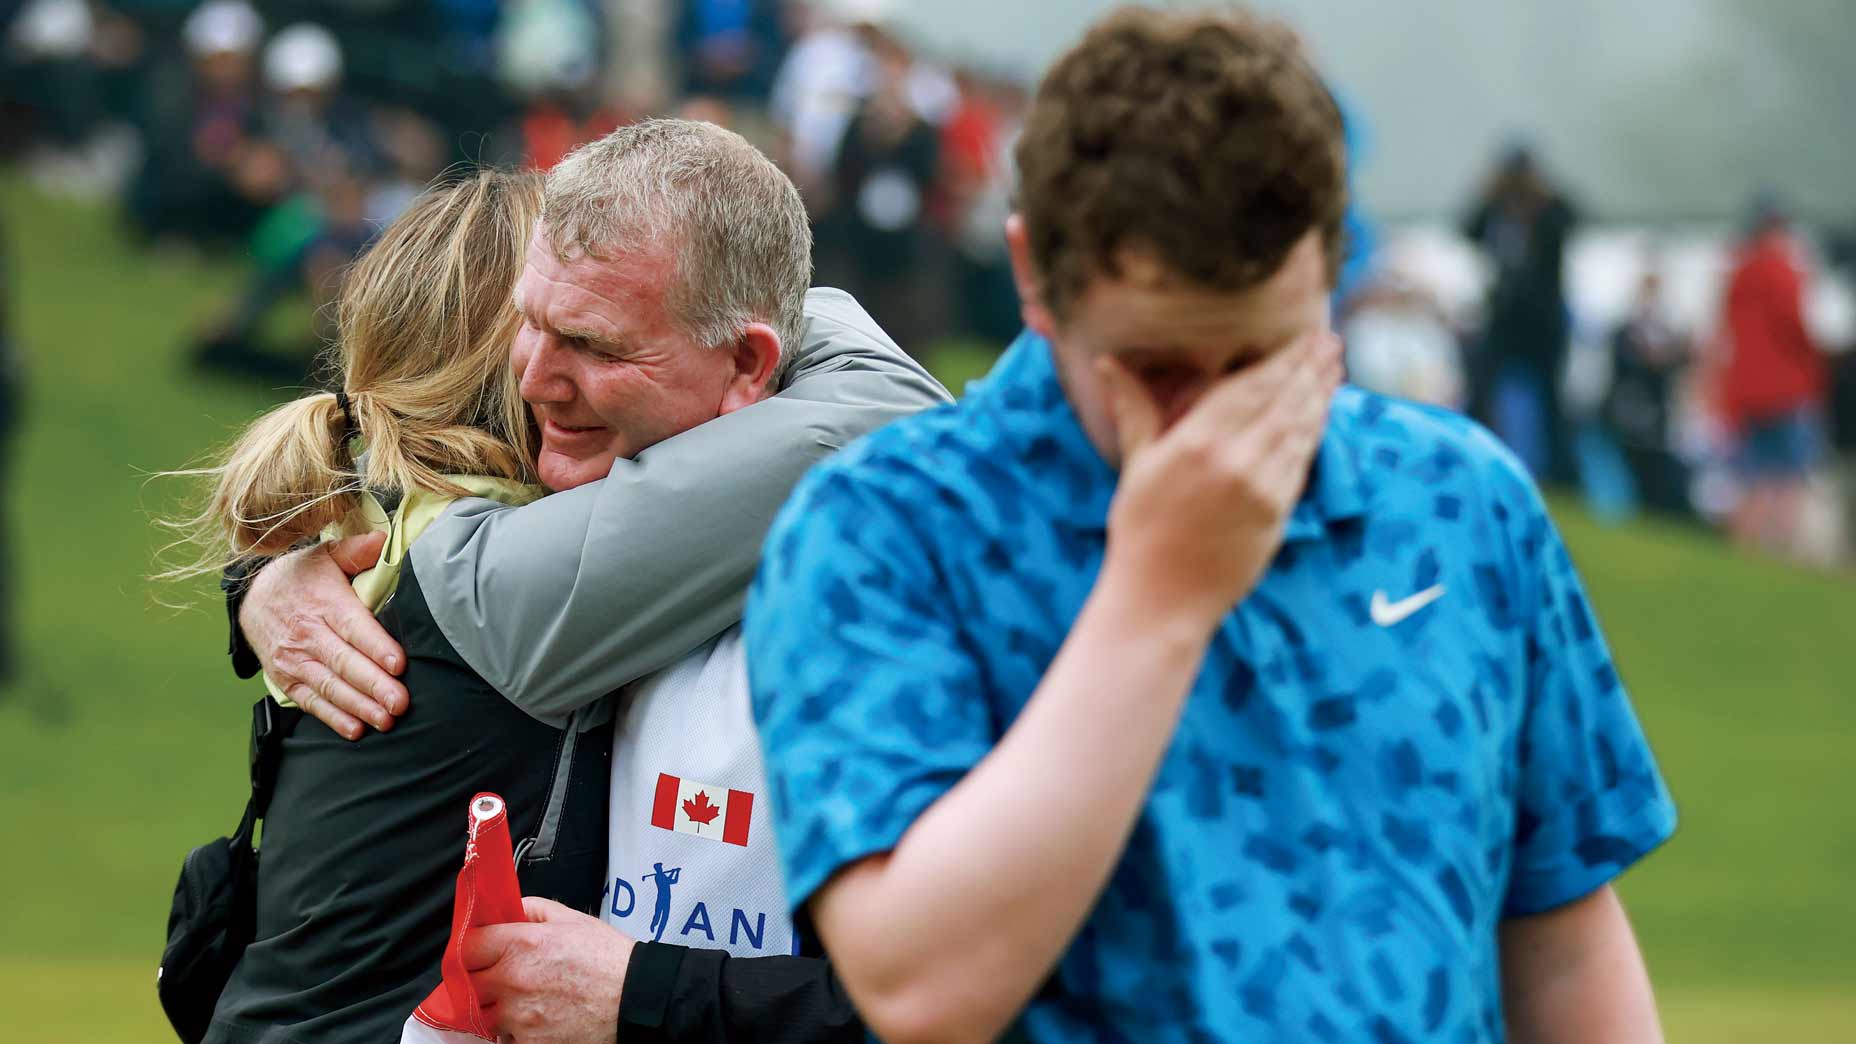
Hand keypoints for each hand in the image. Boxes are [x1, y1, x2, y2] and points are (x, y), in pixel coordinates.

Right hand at [239, 531, 406, 738]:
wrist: (252, 596)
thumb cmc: (303, 576)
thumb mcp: (326, 555)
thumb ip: (357, 551)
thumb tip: (383, 541)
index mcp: (324, 602)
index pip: (352, 626)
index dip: (376, 646)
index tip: (399, 664)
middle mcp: (307, 633)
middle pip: (343, 662)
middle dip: (373, 685)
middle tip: (399, 703)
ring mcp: (294, 659)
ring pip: (328, 686)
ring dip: (358, 706)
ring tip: (385, 721)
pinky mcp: (285, 678)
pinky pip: (310, 701)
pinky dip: (332, 717)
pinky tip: (356, 729)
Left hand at [463, 897, 636, 1043]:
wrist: (636, 1000)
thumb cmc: (609, 960)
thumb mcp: (571, 918)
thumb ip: (530, 908)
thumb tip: (506, 910)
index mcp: (521, 944)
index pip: (466, 946)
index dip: (472, 946)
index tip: (480, 950)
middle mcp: (513, 981)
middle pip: (466, 982)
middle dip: (479, 977)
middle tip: (499, 975)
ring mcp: (517, 1017)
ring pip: (482, 1013)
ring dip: (494, 1007)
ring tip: (521, 999)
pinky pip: (503, 1038)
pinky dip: (513, 1030)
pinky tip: (535, 1018)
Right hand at [1096, 333, 1341, 632]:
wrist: (1161, 598)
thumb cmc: (1140, 531)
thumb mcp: (1136, 464)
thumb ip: (1134, 408)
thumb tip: (1107, 361)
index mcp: (1196, 441)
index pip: (1250, 386)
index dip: (1282, 358)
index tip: (1304, 335)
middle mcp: (1235, 459)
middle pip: (1283, 400)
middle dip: (1310, 368)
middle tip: (1330, 340)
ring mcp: (1262, 487)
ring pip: (1300, 428)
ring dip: (1321, 394)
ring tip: (1335, 367)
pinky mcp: (1278, 512)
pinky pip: (1302, 461)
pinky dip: (1316, 432)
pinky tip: (1323, 413)